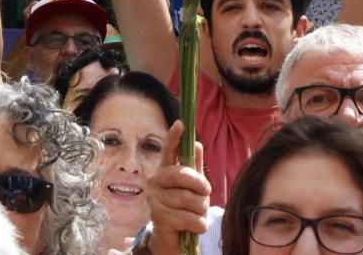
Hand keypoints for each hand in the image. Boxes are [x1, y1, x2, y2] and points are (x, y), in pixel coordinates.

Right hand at [147, 121, 209, 253]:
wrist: (173, 238)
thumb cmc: (184, 208)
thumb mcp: (193, 187)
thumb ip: (194, 167)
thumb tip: (197, 144)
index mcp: (165, 170)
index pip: (169, 151)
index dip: (174, 138)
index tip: (181, 123)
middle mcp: (155, 182)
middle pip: (181, 175)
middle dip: (199, 184)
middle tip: (207, 193)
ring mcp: (155, 200)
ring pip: (188, 199)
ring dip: (201, 209)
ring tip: (198, 214)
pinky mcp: (159, 219)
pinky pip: (188, 218)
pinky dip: (199, 224)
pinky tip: (196, 226)